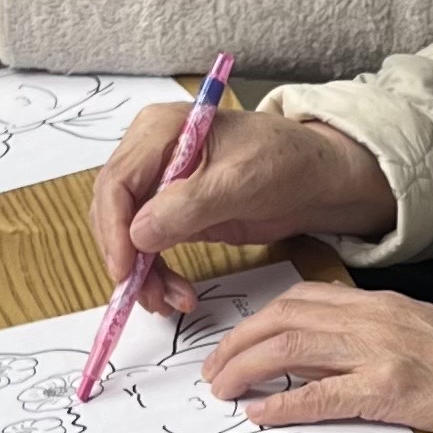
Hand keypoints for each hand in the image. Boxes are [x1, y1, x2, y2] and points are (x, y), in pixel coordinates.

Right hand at [90, 104, 397, 314]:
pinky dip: (158, 273)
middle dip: (127, 258)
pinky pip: (150, 247)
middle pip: (115, 211)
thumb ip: (188, 205)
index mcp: (159, 130)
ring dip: (143, 273)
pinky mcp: (175, 213)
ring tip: (170, 302)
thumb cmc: (286, 162)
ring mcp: (161, 184)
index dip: (114, 229)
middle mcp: (150, 153)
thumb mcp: (241, 181)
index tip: (125, 270)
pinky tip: (176, 294)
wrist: (318, 179)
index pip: (117, 181)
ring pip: (129, 235)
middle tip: (149, 297)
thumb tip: (138, 235)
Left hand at [201, 281, 432, 432]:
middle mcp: (370, 320)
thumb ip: (365, 333)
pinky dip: (283, 403)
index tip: (233, 342)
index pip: (299, 299)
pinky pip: (320, 395)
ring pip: (291, 349)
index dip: (256, 320)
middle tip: (213, 371)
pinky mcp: (385, 390)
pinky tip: (259, 414)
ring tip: (223, 390)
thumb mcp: (411, 331)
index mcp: (375, 304)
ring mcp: (377, 353)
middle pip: (283, 319)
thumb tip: (314, 351)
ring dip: (246, 368)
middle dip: (237, 343)